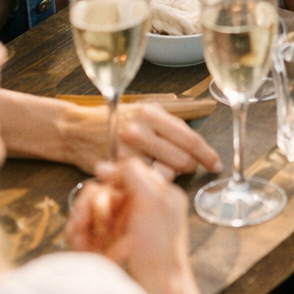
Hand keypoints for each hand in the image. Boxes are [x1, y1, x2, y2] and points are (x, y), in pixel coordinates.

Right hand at [58, 100, 221, 178]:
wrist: (78, 130)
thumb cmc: (116, 122)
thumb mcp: (143, 112)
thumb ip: (168, 125)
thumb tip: (197, 145)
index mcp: (152, 112)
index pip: (189, 138)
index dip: (206, 154)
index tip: (215, 164)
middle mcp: (141, 128)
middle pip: (182, 157)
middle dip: (189, 167)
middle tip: (188, 169)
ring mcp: (129, 148)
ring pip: (166, 171)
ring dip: (171, 175)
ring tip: (164, 171)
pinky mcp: (118, 165)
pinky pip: (146, 180)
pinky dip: (152, 181)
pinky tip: (148, 178)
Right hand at [66, 158, 213, 293]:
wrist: (155, 291)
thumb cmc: (159, 246)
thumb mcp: (154, 199)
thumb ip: (133, 172)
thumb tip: (102, 166)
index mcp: (152, 193)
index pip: (121, 174)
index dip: (109, 180)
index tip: (102, 185)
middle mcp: (134, 209)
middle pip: (99, 191)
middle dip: (89, 205)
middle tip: (83, 222)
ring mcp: (117, 229)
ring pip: (86, 210)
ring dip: (80, 222)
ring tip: (80, 239)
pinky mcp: (102, 248)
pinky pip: (80, 232)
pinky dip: (77, 237)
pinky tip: (80, 247)